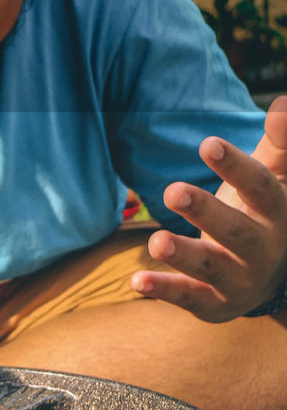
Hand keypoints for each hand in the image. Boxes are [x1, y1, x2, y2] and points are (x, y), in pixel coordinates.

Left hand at [132, 96, 286, 321]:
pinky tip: (136, 281)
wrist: (274, 275)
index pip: (259, 186)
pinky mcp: (214, 303)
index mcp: (276, 211)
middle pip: (236, 231)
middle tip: (173, 191)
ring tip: (155, 241)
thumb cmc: (264, 211)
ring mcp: (239, 278)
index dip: (235, 166)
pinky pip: (189, 297)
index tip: (208, 144)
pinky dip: (164, 290)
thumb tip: (284, 106)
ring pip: (210, 267)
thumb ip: (278, 144)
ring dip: (183, 255)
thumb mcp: (274, 177)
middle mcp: (262, 248)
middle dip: (206, 212)